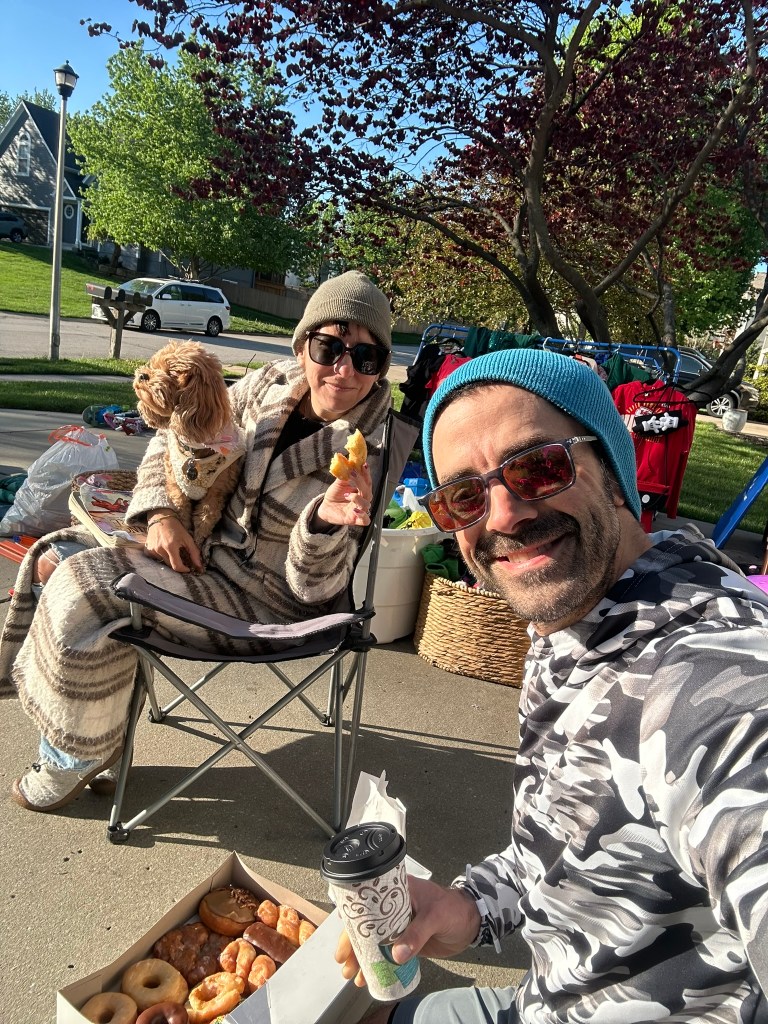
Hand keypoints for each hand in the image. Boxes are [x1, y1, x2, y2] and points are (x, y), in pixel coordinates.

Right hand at [144, 515, 203, 573]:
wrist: (160, 518)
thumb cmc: (176, 528)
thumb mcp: (187, 538)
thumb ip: (194, 553)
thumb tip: (199, 567)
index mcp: (170, 546)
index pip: (176, 566)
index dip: (183, 569)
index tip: (188, 568)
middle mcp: (160, 549)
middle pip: (170, 565)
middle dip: (177, 563)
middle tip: (181, 556)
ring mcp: (152, 550)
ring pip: (164, 562)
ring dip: (169, 559)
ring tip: (171, 549)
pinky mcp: (148, 550)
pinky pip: (156, 559)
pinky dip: (161, 556)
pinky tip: (163, 548)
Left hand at [315, 464, 373, 528]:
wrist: (326, 508)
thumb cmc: (335, 495)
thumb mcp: (338, 483)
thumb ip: (344, 474)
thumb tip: (345, 461)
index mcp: (361, 489)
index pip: (367, 480)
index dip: (366, 473)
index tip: (363, 464)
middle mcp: (363, 499)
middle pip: (367, 491)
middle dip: (360, 482)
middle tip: (352, 474)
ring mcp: (360, 509)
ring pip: (366, 504)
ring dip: (357, 498)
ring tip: (347, 495)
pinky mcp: (356, 520)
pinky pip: (365, 520)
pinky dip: (362, 515)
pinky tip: (355, 510)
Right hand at [334, 877, 480, 987]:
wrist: (472, 922)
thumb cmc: (454, 908)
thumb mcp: (435, 916)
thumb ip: (417, 934)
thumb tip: (397, 954)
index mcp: (397, 891)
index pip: (368, 904)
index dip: (353, 922)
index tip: (345, 940)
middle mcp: (393, 907)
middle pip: (367, 926)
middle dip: (353, 945)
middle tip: (345, 963)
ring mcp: (399, 926)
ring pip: (374, 942)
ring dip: (363, 958)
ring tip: (353, 975)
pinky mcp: (407, 941)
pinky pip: (388, 954)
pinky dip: (378, 965)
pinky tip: (369, 977)